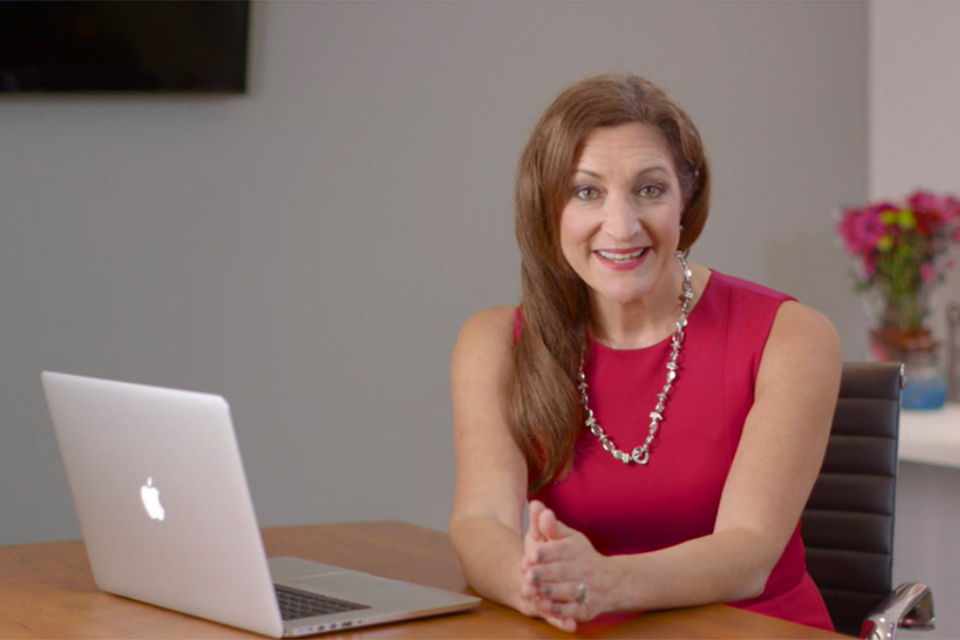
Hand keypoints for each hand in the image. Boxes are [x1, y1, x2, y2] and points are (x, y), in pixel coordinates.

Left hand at [519, 500, 616, 632]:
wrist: (609, 581)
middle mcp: (583, 568)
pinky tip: (550, 611)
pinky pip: (575, 611)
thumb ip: (549, 526)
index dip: (545, 552)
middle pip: (563, 571)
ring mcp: (586, 588)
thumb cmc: (576, 556)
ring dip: (553, 593)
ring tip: (538, 593)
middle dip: (546, 573)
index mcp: (575, 548)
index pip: (561, 549)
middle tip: (528, 575)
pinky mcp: (586, 608)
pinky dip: (563, 612)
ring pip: (569, 591)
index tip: (530, 554)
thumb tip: (535, 504)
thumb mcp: (565, 538)